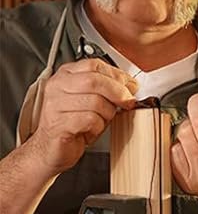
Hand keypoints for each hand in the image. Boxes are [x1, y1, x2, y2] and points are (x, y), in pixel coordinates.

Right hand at [27, 59, 136, 174]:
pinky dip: (97, 127)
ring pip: (96, 101)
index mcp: (65, 76)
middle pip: (96, 80)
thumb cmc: (73, 125)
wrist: (51, 148)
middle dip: (118, 93)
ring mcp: (55, 104)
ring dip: (107, 114)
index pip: (94, 65)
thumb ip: (106, 89)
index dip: (117, 75)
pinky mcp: (59, 123)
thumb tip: (130, 86)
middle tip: (126, 103)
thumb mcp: (92, 101)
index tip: (130, 87)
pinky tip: (91, 131)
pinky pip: (90, 120)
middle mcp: (57, 86)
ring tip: (100, 121)